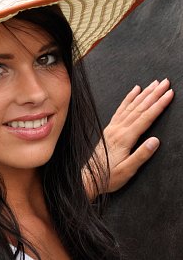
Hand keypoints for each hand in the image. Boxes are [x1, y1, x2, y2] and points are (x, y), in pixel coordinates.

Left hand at [84, 78, 173, 198]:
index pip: (145, 117)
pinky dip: (128, 98)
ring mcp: (113, 127)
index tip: (169, 94)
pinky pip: (120, 109)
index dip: (158, 105)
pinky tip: (134, 91)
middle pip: (139, 108)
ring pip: (131, 106)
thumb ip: (141, 155)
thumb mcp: (127, 170)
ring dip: (144, 94)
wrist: (90, 176)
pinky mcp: (110, 128)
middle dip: (154, 94)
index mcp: (125, 138)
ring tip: (154, 84)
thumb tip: (156, 140)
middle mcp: (118, 129)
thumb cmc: (110, 176)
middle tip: (165, 82)